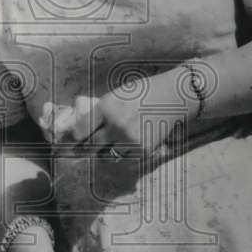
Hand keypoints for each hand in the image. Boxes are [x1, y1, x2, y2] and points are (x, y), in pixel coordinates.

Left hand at [41, 79, 180, 157]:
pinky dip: (124, 153)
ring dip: (106, 151)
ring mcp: (129, 139)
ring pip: (107, 155)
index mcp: (106, 107)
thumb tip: (81, 130)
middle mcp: (116, 125)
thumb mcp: (115, 96)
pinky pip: (125, 157)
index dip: (78, 136)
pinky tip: (129, 142)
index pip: (80, 131)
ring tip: (113, 143)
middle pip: (91, 146)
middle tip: (91, 144)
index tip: (79, 137)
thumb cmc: (142, 93)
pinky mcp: (142, 149)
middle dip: (90, 145)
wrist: (172, 97)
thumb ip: (100, 112)